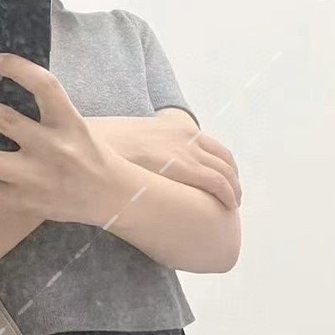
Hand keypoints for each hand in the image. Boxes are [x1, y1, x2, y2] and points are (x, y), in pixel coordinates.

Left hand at [0, 53, 120, 225]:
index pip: (44, 85)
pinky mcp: (27, 201)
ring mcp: (37, 177)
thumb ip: (46, 112)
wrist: (110, 197)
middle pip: (3, 121)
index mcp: (68, 122)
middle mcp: (53, 148)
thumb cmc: (90, 154)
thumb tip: (0, 91)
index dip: (18, 68)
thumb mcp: (75, 125)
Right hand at [88, 113, 241, 208]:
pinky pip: (216, 181)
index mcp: (177, 128)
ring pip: (224, 171)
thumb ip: (147, 152)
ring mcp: (188, 151)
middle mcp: (188, 137)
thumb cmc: (110, 149)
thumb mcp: (134, 142)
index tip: (225, 179)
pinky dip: (227, 193)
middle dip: (232, 178)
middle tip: (233, 196)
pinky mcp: (185, 166)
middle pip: (223, 159)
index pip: (211, 147)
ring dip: (233, 188)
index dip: (223, 165)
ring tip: (233, 205)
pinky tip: (229, 206)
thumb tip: (143, 168)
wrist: (101, 144)